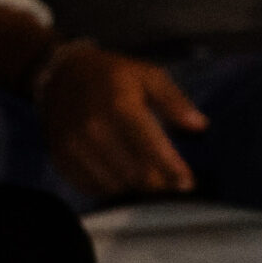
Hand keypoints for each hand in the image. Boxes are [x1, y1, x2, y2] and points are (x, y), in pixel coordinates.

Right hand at [39, 43, 206, 198]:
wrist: (62, 78)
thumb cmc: (112, 75)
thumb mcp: (149, 76)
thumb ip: (174, 101)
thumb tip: (199, 126)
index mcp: (119, 106)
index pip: (151, 148)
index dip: (172, 169)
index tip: (187, 183)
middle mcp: (93, 131)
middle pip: (133, 174)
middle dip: (157, 183)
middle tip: (172, 184)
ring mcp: (74, 149)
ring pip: (114, 185)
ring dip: (135, 187)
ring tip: (149, 178)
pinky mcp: (62, 161)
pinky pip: (92, 187)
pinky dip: (112, 187)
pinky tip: (123, 176)